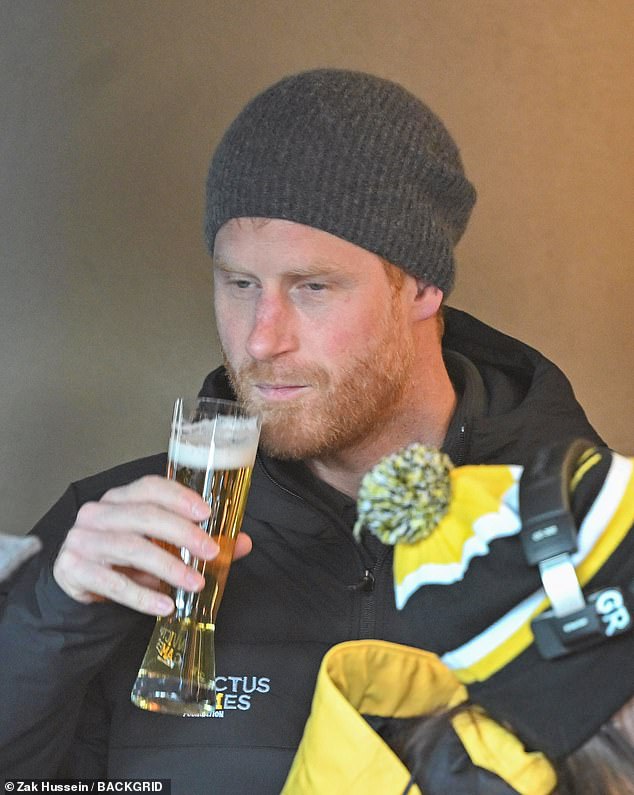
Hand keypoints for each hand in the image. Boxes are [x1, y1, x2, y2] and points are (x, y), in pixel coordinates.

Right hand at [53, 475, 251, 614]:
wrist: (81, 585)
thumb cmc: (125, 560)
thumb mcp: (160, 547)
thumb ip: (199, 542)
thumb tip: (242, 543)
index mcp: (120, 498)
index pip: (150, 487)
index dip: (179, 497)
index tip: (207, 513)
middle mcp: (98, 513)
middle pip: (145, 516)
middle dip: (183, 534)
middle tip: (212, 553)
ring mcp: (82, 539)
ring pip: (131, 547)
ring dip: (168, 566)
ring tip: (195, 583)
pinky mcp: (72, 569)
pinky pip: (112, 583)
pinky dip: (142, 596)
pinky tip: (166, 605)